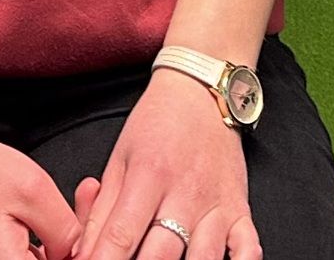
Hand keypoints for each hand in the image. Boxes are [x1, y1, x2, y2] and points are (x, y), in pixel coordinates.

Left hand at [68, 67, 258, 259]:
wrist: (202, 91)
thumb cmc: (157, 124)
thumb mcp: (119, 158)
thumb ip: (101, 210)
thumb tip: (84, 252)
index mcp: (149, 176)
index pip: (121, 235)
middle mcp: (185, 193)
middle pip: (161, 254)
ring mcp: (216, 204)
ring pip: (203, 258)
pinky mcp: (241, 210)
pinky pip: (249, 248)